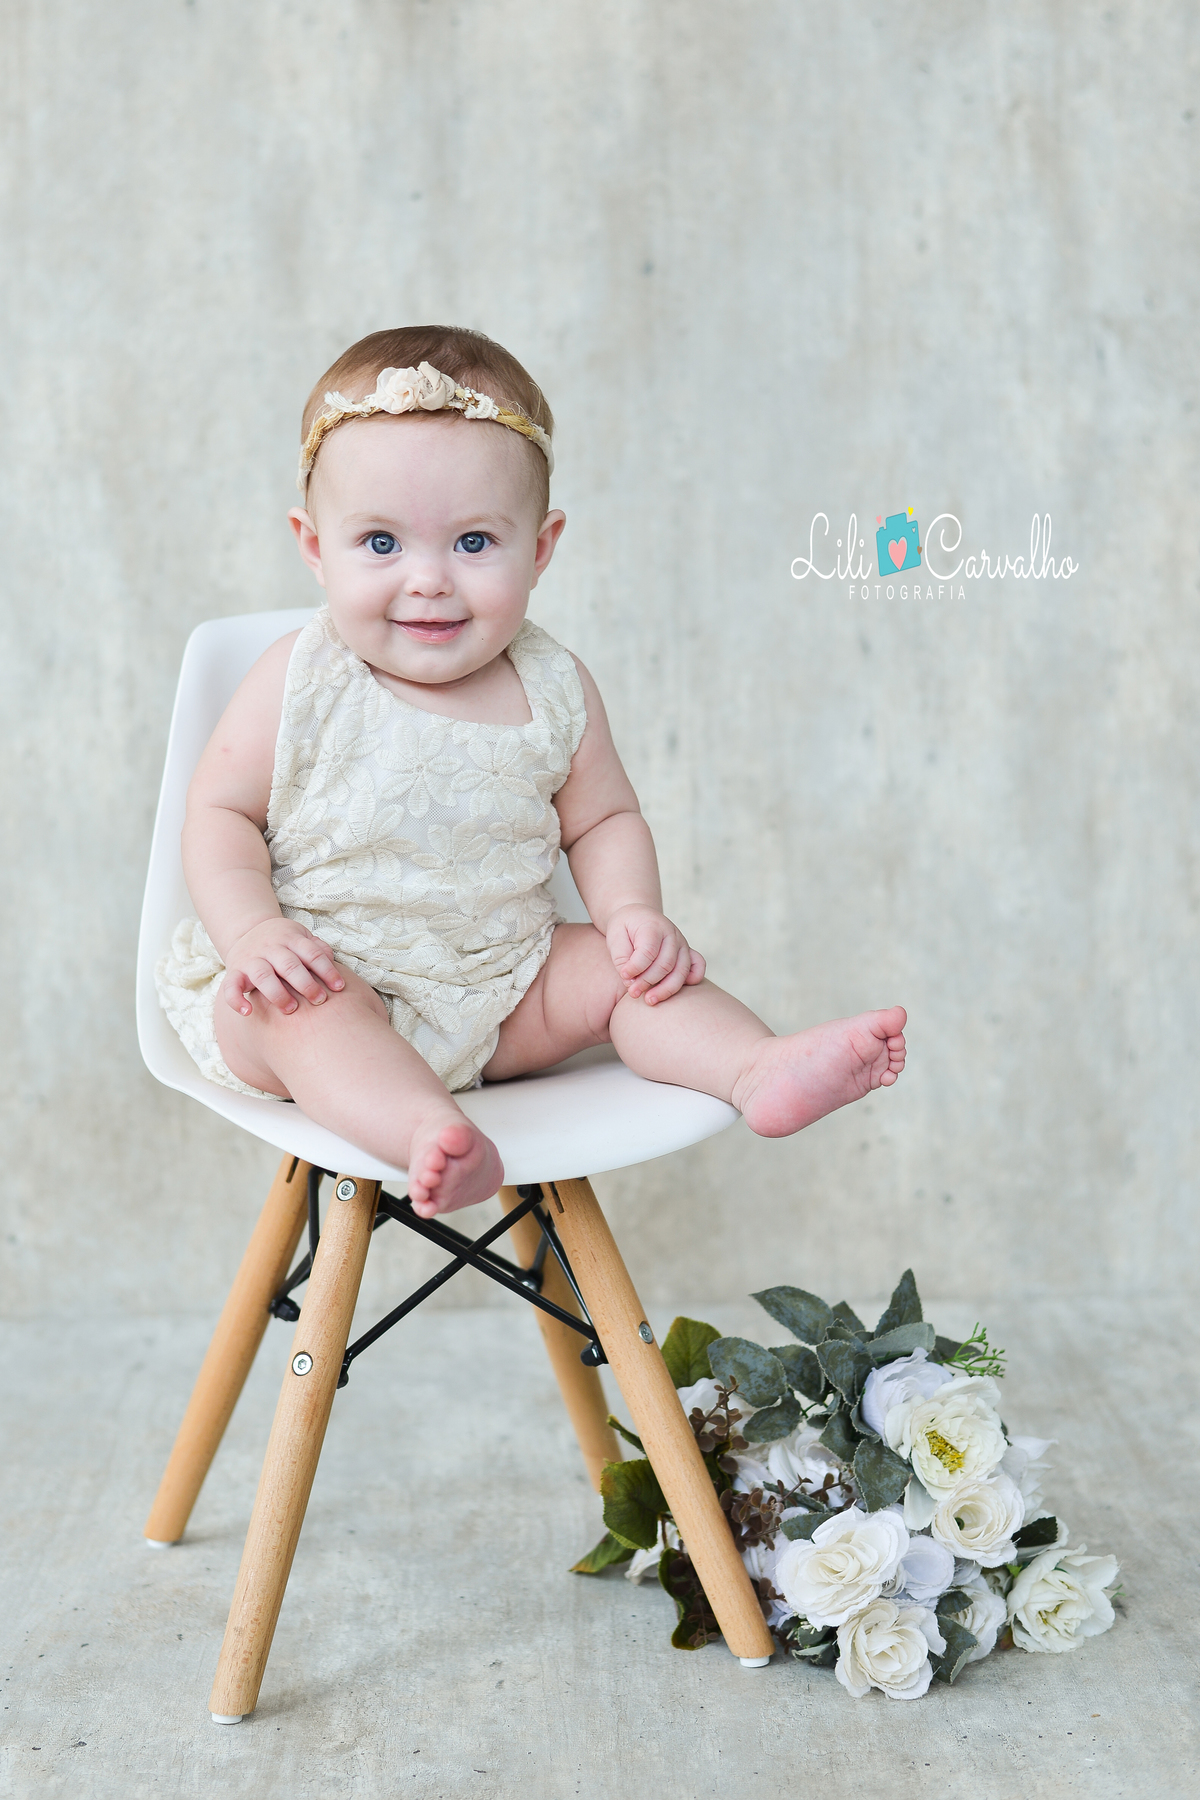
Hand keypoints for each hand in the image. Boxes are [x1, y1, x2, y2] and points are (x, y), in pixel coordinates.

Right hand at [220, 918, 345, 1015]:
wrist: (247, 930)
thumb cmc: (283, 941)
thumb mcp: (301, 937)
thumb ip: (317, 948)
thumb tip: (331, 960)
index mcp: (290, 939)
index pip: (311, 954)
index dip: (327, 970)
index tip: (339, 987)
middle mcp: (270, 948)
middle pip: (289, 965)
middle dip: (306, 984)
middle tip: (319, 1000)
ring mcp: (251, 959)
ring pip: (263, 975)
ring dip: (278, 994)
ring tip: (292, 1009)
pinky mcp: (234, 972)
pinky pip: (230, 986)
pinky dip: (236, 1000)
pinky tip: (248, 1012)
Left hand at [606, 904, 705, 1004]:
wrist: (637, 916)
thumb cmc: (624, 928)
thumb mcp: (615, 937)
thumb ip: (621, 958)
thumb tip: (630, 980)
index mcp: (653, 926)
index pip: (648, 951)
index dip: (635, 968)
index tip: (624, 976)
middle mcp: (671, 934)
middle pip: (665, 964)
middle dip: (648, 982)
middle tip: (633, 993)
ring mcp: (682, 944)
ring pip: (681, 970)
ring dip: (666, 989)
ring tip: (649, 1000)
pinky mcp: (687, 952)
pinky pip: (698, 966)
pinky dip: (693, 979)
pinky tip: (676, 991)